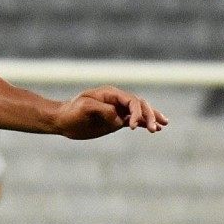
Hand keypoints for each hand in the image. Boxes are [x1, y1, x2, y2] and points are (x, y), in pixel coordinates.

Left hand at [53, 86, 168, 139]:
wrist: (62, 120)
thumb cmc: (71, 112)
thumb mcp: (85, 108)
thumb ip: (103, 110)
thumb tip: (119, 118)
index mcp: (111, 94)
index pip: (131, 101)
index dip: (136, 112)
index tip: (131, 126)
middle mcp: (117, 101)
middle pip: (140, 105)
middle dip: (149, 115)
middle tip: (154, 128)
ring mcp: (117, 110)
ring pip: (140, 112)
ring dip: (151, 118)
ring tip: (161, 127)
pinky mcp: (115, 120)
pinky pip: (133, 120)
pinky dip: (144, 123)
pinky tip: (156, 129)